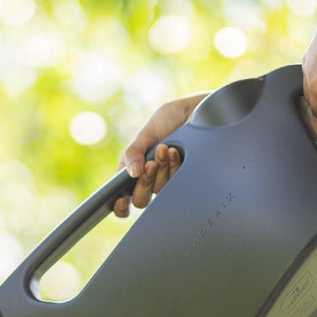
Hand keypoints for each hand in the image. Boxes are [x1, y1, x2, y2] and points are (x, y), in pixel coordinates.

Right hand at [114, 94, 206, 216]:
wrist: (196, 111)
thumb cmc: (169, 119)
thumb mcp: (147, 133)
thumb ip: (133, 152)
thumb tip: (131, 174)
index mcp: (133, 169)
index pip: (122, 196)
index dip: (120, 205)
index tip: (123, 202)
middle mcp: (148, 179)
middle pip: (141, 199)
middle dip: (145, 182)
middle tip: (151, 163)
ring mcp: (166, 180)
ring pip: (159, 190)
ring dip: (162, 169)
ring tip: (166, 148)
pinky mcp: (184, 179)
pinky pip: (176, 184)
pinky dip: (174, 167)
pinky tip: (176, 153)